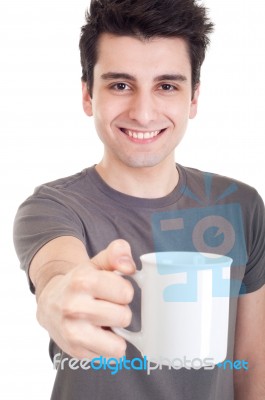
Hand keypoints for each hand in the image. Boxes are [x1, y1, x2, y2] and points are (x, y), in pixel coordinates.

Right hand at [36, 239, 135, 359]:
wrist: (50, 302)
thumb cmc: (80, 282)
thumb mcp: (97, 262)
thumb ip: (118, 253)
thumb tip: (129, 267)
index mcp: (83, 281)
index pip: (126, 293)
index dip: (123, 291)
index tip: (112, 290)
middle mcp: (74, 307)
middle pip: (124, 317)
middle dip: (120, 311)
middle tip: (106, 306)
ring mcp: (73, 332)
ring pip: (118, 344)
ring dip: (116, 333)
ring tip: (103, 321)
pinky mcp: (75, 352)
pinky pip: (110, 356)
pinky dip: (107, 346)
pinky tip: (96, 333)